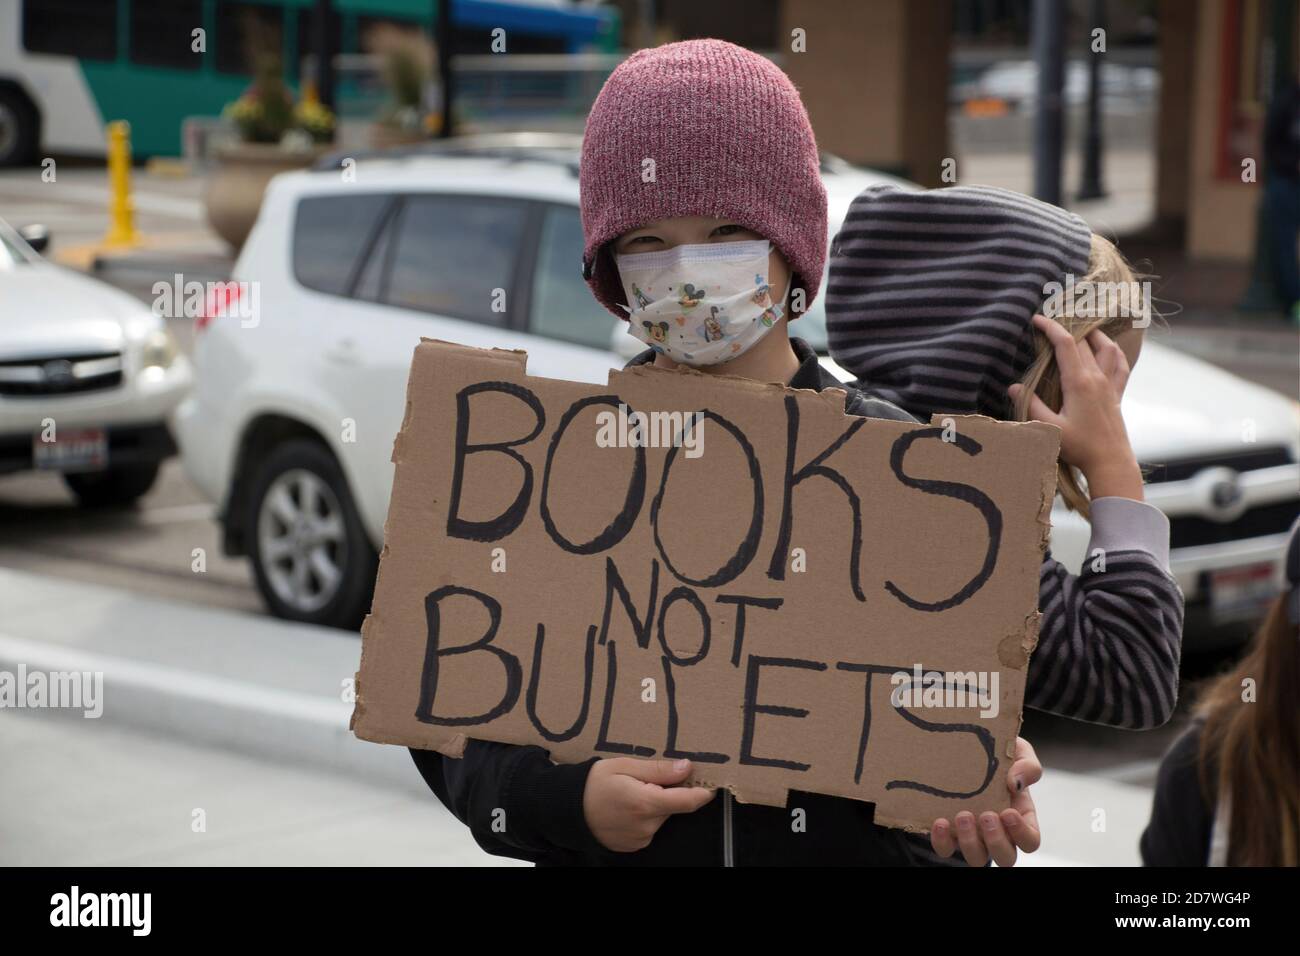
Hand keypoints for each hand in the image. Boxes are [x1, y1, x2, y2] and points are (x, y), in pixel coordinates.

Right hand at [583, 757, 715, 851]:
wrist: (567, 810)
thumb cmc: (594, 783)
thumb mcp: (624, 766)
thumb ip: (658, 769)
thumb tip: (687, 767)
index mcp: (646, 803)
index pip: (688, 801)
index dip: (702, 792)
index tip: (710, 784)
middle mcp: (647, 826)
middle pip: (673, 806)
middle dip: (668, 792)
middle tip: (647, 778)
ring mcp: (641, 838)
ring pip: (661, 817)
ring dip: (655, 804)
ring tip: (631, 792)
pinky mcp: (634, 846)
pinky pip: (649, 828)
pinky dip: (645, 817)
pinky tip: (626, 808)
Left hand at [929, 736, 1042, 866]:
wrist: (961, 744)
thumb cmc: (997, 753)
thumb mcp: (1018, 751)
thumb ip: (1027, 764)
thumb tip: (1015, 783)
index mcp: (1019, 816)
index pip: (1030, 840)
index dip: (1022, 834)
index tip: (1008, 812)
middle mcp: (998, 832)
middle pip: (1006, 858)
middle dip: (997, 841)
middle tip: (986, 815)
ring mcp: (973, 835)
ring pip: (977, 858)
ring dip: (970, 842)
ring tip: (962, 815)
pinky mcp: (948, 833)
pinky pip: (945, 849)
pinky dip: (942, 841)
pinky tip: (939, 822)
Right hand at [1008, 314, 1142, 499]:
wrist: (1110, 462)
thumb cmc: (1079, 447)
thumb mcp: (1049, 429)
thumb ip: (1031, 406)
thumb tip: (1014, 386)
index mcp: (1079, 383)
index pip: (1065, 344)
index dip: (1051, 327)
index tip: (1037, 319)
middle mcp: (1097, 378)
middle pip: (1083, 342)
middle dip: (1067, 327)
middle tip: (1051, 322)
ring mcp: (1110, 385)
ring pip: (1107, 348)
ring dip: (1093, 334)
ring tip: (1080, 328)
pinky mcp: (1117, 394)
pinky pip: (1121, 365)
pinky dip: (1115, 352)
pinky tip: (1108, 349)